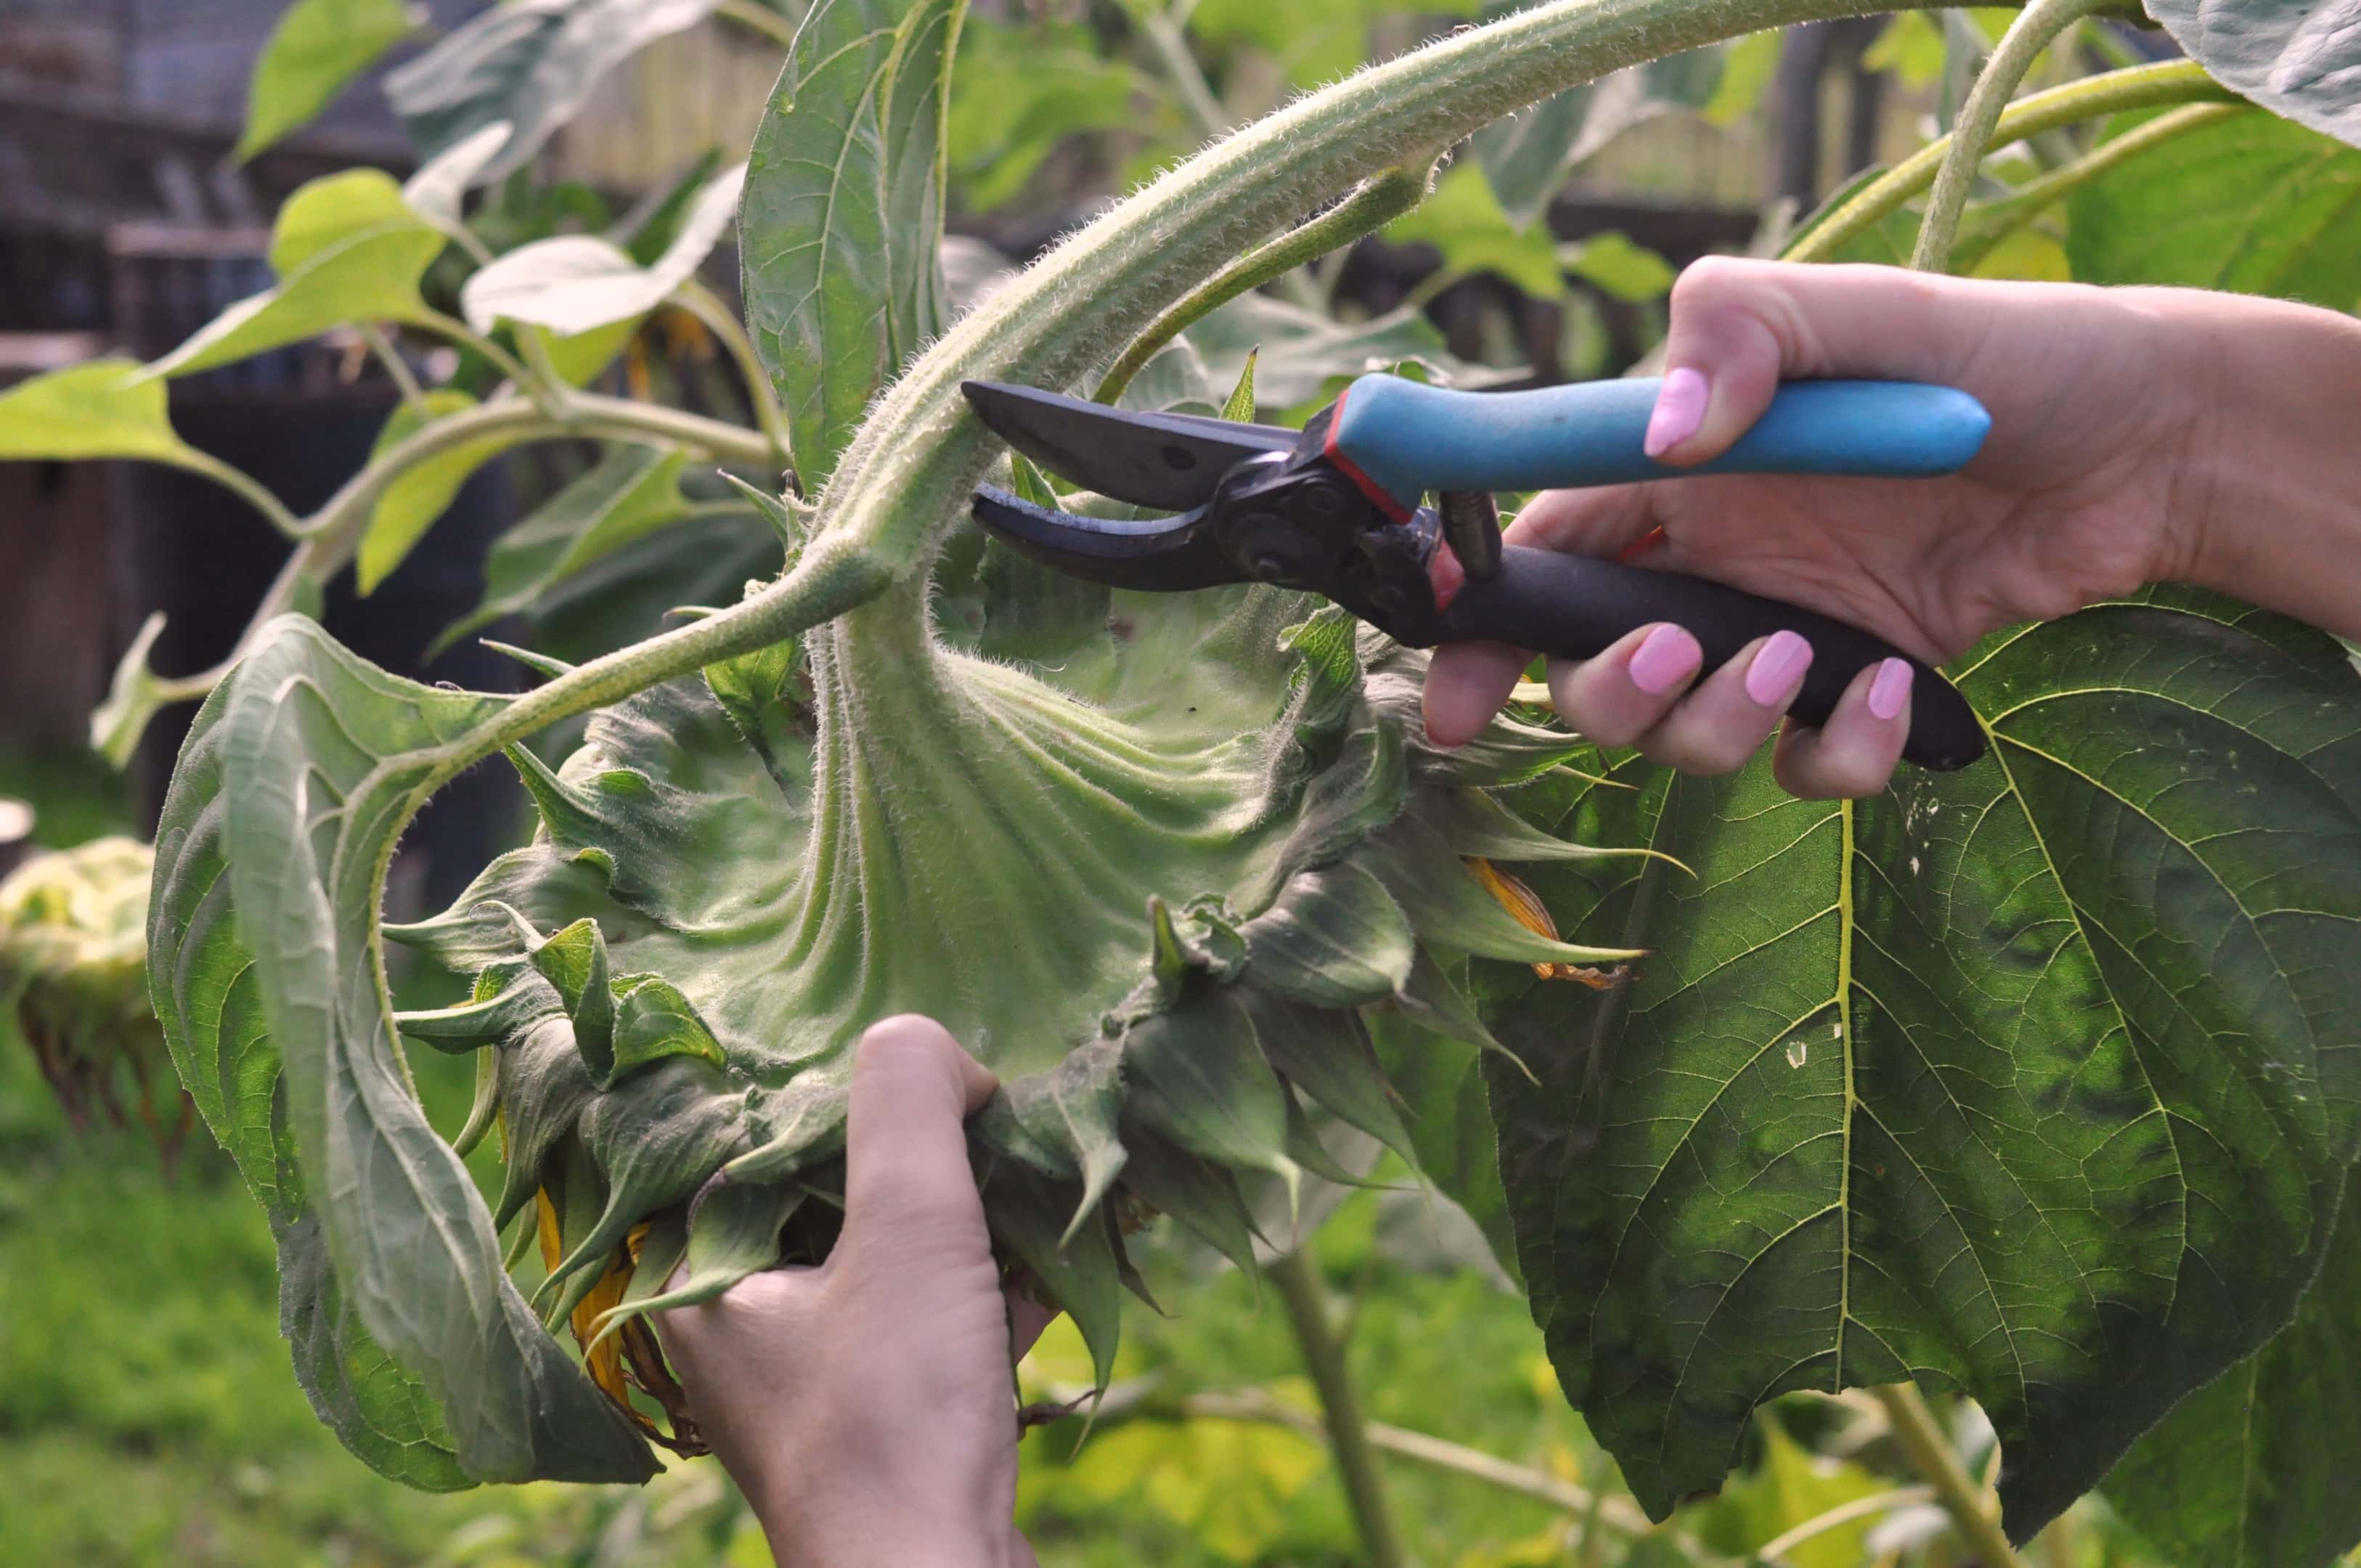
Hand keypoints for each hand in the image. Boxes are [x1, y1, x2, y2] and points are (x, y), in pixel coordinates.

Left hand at [656, 1016, 1054, 1567]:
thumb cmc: (895, 1414)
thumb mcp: (907, 1225)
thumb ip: (906, 1102)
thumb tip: (927, 1043)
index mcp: (700, 1280)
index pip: (758, 1138)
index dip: (842, 1092)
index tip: (924, 1068)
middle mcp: (744, 1332)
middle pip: (835, 1195)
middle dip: (925, 1152)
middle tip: (991, 1107)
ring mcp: (820, 1385)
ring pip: (896, 1260)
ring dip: (975, 1216)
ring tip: (1044, 1167)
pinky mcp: (891, 1424)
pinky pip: (939, 1324)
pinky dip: (995, 1286)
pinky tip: (1063, 1250)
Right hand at [1424, 257, 2218, 797]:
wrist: (2150, 441)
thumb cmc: (1999, 358)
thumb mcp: (1861, 309)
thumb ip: (1742, 333)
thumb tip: (1663, 436)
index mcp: (1676, 474)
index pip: (1539, 555)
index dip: (1480, 628)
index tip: (1457, 694)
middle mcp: (1712, 564)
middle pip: (1591, 675)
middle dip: (1607, 692)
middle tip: (1680, 650)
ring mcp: (1783, 635)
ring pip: (1687, 740)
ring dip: (1716, 729)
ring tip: (1801, 664)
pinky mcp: (1862, 693)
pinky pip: (1811, 770)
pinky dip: (1839, 756)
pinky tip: (1896, 693)